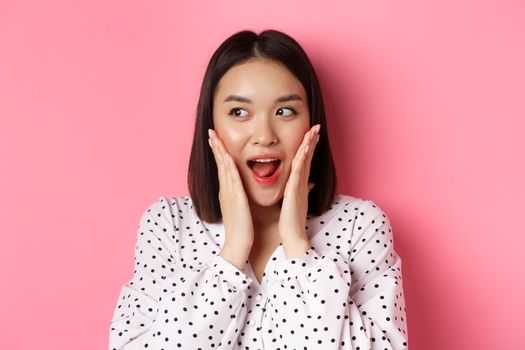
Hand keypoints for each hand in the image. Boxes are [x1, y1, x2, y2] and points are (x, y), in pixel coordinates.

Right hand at [208, 129, 253, 268]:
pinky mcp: (236, 198)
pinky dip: (228, 164)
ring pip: (223, 167)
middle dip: (215, 147)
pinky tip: (227, 154)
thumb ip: (240, 198)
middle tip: (211, 132)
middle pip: (219, 164)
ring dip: (219, 151)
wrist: (238, 244)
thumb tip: (242, 192)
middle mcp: (225, 190)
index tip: (216, 140)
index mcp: (227, 192)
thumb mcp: (240, 209)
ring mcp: (229, 193)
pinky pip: (231, 177)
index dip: (218, 153)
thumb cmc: (241, 229)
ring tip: (214, 137)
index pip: (222, 168)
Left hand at [278, 124, 320, 257]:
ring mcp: (299, 185)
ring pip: (305, 161)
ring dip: (308, 146)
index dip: (310, 147)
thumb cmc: (293, 221)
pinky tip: (303, 149)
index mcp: (300, 184)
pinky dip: (301, 159)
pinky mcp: (294, 190)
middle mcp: (302, 182)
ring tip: (313, 132)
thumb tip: (311, 183)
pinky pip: (298, 172)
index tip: (313, 134)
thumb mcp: (298, 201)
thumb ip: (304, 190)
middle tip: (316, 127)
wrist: (293, 236)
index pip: (306, 161)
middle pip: (308, 157)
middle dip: (312, 142)